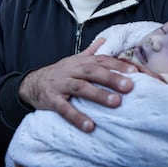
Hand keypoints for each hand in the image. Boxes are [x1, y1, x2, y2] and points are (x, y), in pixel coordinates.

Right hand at [18, 38, 136, 132]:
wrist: (32, 84)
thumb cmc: (59, 74)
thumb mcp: (73, 61)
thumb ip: (90, 53)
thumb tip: (105, 40)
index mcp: (79, 62)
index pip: (101, 60)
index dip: (117, 65)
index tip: (135, 72)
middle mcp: (71, 71)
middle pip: (92, 71)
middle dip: (111, 78)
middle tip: (129, 86)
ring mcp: (60, 85)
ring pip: (80, 88)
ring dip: (98, 95)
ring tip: (116, 103)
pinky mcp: (51, 100)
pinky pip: (65, 109)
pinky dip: (77, 117)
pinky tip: (90, 126)